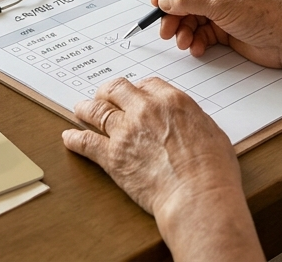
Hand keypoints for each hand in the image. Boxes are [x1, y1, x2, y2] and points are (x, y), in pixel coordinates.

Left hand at [62, 77, 241, 217]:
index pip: (147, 84)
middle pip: (117, 89)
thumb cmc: (212, 171)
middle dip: (108, 92)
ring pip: (96, 111)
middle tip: (103, 96)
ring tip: (80, 109)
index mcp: (171, 101)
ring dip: (86, 109)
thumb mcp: (212, 133)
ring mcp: (125, 131)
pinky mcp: (112, 156)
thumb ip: (193, 122)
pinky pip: (85, 142)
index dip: (138, 89)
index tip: (134, 95)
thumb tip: (187, 125)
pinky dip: (74, 139)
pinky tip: (69, 138)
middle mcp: (145, 110)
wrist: (197, 196)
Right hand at [153, 0, 281, 68]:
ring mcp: (222, 7)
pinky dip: (196, 41)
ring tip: (184, 43)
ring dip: (183, 30)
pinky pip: (202, 32)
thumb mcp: (219, 2)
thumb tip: (165, 0)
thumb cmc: (262, 13)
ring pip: (191, 16)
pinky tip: (197, 48)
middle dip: (174, 14)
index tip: (158, 2)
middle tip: (166, 31)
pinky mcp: (225, 27)